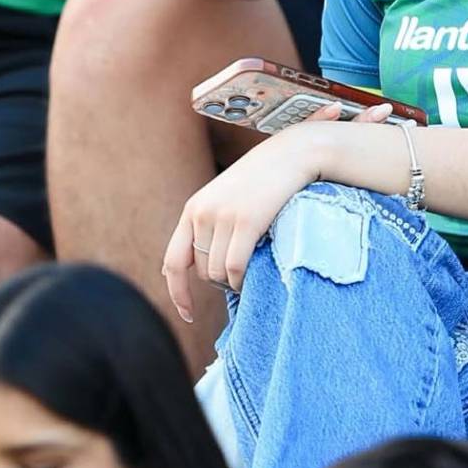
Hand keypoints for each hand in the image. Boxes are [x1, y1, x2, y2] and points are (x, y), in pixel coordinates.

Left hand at [161, 102, 391, 320]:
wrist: (295, 153)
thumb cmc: (266, 179)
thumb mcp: (230, 198)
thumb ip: (211, 226)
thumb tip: (197, 270)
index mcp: (193, 209)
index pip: (173, 262)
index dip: (178, 292)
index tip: (188, 314)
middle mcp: (202, 213)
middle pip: (202, 271)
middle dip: (220, 281)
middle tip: (244, 274)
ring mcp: (223, 216)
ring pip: (218, 273)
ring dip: (233, 281)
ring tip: (252, 270)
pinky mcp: (246, 221)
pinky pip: (234, 267)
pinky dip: (242, 280)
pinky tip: (253, 276)